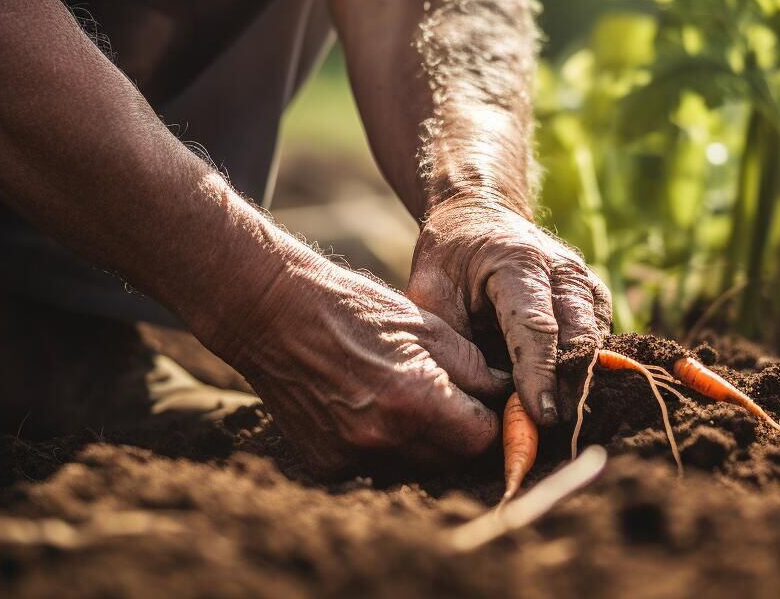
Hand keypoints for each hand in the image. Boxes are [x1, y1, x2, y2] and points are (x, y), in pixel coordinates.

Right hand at [223, 246, 511, 474]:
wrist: (273, 314)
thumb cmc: (353, 309)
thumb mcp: (427, 326)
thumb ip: (473, 369)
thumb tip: (506, 395)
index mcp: (415, 401)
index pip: (482, 439)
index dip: (491, 420)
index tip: (488, 403)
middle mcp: (383, 440)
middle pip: (451, 460)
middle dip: (461, 434)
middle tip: (453, 399)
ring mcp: (351, 458)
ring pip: (416, 469)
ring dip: (425, 443)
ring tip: (410, 399)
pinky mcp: (327, 464)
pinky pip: (377, 468)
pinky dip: (386, 446)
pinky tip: (372, 409)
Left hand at [406, 197, 611, 426]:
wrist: (478, 217)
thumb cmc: (450, 259)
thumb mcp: (432, 291)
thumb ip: (453, 340)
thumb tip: (473, 397)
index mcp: (517, 261)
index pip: (536, 326)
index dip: (539, 373)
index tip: (541, 414)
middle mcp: (562, 267)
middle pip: (577, 335)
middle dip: (568, 385)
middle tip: (552, 429)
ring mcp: (584, 279)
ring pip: (595, 339)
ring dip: (580, 380)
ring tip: (558, 417)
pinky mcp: (593, 295)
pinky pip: (599, 337)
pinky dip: (586, 367)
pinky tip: (566, 393)